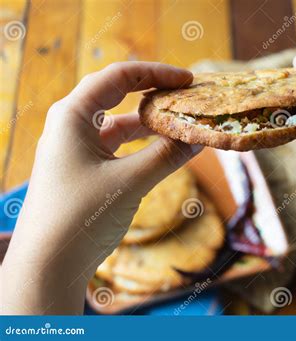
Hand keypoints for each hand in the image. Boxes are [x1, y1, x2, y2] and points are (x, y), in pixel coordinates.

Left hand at [1, 62, 201, 313]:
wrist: (48, 265)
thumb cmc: (80, 217)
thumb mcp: (130, 182)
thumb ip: (167, 156)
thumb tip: (200, 138)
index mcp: (72, 116)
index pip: (118, 77)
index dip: (156, 73)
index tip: (188, 80)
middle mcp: (72, 126)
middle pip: (119, 95)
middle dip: (155, 94)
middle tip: (189, 97)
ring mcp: (79, 148)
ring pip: (122, 124)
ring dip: (153, 124)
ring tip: (185, 123)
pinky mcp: (87, 169)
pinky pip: (120, 147)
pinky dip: (144, 146)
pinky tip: (167, 149)